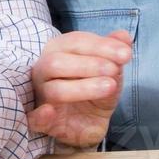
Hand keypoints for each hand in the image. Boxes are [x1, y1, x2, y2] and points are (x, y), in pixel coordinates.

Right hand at [28, 30, 132, 147]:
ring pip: (54, 89)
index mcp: (58, 51)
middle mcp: (45, 70)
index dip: (101, 45)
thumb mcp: (110, 70)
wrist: (90, 121)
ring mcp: (41, 95)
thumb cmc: (94, 89)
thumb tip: (124, 36)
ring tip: (109, 87)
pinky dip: (39, 116)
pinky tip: (49, 112)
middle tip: (114, 70)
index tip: (126, 54)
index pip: (75, 42)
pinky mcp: (42, 121)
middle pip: (56, 62)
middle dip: (89, 64)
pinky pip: (33, 118)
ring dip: (83, 87)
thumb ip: (114, 52)